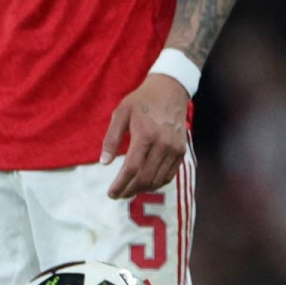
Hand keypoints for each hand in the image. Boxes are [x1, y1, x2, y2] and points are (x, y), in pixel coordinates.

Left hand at [102, 73, 188, 199]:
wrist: (171, 90)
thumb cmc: (142, 101)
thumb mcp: (121, 113)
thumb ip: (111, 138)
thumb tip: (104, 163)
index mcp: (145, 135)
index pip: (132, 168)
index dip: (120, 184)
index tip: (111, 193)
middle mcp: (162, 144)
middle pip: (145, 178)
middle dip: (130, 190)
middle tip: (118, 195)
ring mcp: (174, 149)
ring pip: (158, 179)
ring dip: (142, 189)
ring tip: (130, 190)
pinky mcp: (181, 150)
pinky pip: (169, 175)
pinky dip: (157, 183)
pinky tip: (146, 183)